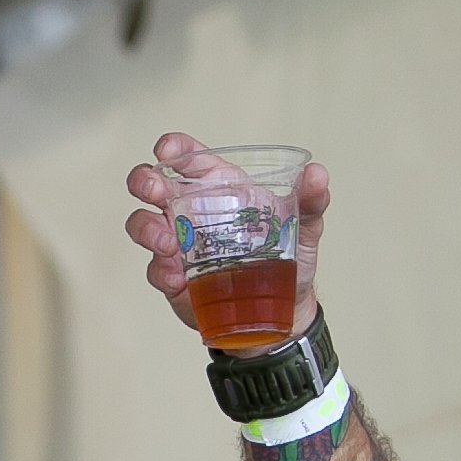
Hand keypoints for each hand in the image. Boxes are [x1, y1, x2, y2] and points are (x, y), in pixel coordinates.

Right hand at [123, 133, 328, 335]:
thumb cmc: (288, 260)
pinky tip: (179, 280)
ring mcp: (178, 243)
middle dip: (145, 181)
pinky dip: (161, 272)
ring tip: (168, 244)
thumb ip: (311, 200)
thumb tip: (317, 174)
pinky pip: (155, 269)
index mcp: (221, 187)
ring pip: (143, 224)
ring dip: (147, 229)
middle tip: (155, 191)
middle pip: (153, 184)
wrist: (279, 312)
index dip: (173, 148)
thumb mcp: (305, 227)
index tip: (167, 151)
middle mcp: (192, 210)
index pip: (189, 158)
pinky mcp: (172, 277)